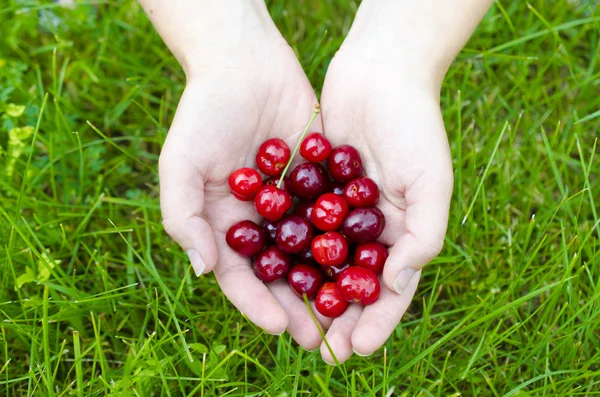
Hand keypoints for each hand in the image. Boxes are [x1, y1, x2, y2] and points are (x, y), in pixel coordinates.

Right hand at [156, 5, 330, 348]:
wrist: (245, 63)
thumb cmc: (204, 113)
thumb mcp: (181, 164)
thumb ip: (183, 217)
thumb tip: (205, 269)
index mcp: (223, 224)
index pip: (239, 276)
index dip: (256, 304)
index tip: (280, 326)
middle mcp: (258, 221)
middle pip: (279, 273)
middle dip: (298, 305)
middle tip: (322, 336)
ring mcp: (290, 203)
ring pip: (311, 252)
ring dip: (327, 282)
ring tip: (349, 309)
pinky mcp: (317, 182)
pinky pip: (334, 217)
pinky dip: (348, 240)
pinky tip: (367, 261)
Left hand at [318, 48, 452, 361]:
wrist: (380, 72)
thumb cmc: (415, 126)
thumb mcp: (431, 182)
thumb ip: (422, 237)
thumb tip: (396, 286)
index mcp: (404, 232)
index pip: (391, 289)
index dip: (376, 322)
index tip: (354, 349)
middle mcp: (371, 227)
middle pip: (352, 283)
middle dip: (336, 316)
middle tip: (316, 348)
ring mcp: (340, 209)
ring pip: (321, 260)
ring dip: (307, 291)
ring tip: (289, 321)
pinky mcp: (313, 188)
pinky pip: (298, 225)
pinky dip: (287, 249)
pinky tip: (268, 272)